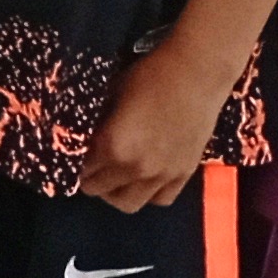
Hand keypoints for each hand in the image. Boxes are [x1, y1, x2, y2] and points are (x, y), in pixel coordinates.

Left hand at [75, 45, 223, 209]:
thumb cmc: (150, 76)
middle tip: (93, 169)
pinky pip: (161, 199)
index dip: (80, 165)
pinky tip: (145, 178)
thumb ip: (101, 126)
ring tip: (116, 177)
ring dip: (117, 192)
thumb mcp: (112, 97)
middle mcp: (136, 169)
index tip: (80, 157)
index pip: (85, 172)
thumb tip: (93, 140)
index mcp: (113, 148)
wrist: (197, 74)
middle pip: (103, 192)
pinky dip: (148, 193)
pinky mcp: (184, 174)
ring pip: (130, 203)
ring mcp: (162, 176)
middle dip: (93, 181)